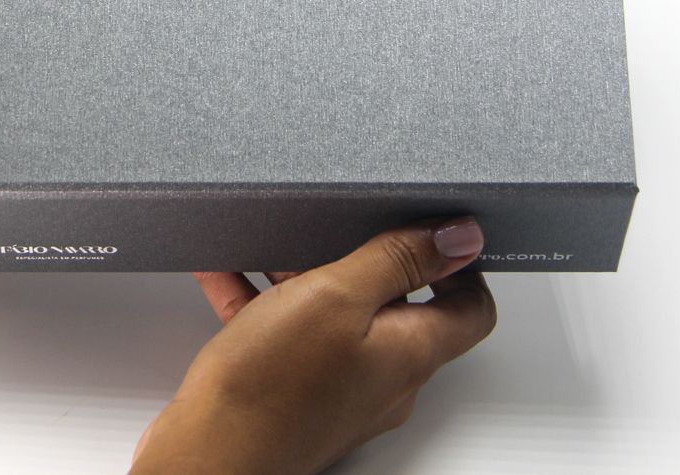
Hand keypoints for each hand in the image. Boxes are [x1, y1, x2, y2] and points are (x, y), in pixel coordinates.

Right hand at [131, 218, 496, 474]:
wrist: (208, 457)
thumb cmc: (271, 390)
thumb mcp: (338, 295)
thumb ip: (399, 259)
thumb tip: (460, 237)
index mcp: (411, 352)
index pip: (471, 307)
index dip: (457, 264)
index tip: (427, 230)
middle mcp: (384, 378)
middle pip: (398, 307)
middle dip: (367, 260)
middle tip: (343, 227)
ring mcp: (339, 390)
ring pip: (336, 318)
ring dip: (306, 275)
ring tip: (275, 241)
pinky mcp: (296, 396)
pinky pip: (286, 335)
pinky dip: (263, 299)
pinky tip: (229, 271)